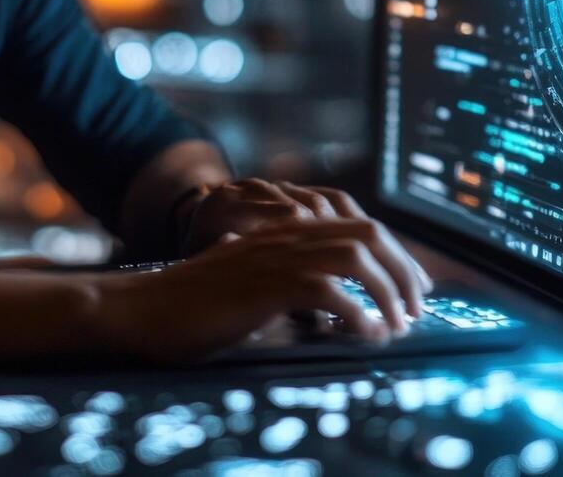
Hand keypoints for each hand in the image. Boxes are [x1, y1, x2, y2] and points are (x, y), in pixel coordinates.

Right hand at [95, 218, 424, 364]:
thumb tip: (327, 302)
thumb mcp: (248, 284)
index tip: (416, 290)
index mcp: (284, 233)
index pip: (358, 227)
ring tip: (398, 326)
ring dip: (387, 291)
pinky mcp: (262, 286)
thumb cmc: (192, 307)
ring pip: (354, 255)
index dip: (397, 256)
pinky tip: (362, 335)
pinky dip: (355, 313)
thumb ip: (283, 281)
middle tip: (418, 310)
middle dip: (403, 271)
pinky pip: (324, 290)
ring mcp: (273, 257)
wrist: (143, 309)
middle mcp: (284, 237)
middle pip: (367, 234)